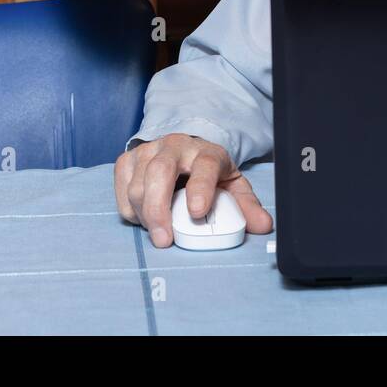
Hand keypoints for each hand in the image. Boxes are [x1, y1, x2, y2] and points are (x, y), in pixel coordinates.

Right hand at [114, 133, 273, 247]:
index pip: (205, 166)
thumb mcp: (232, 185)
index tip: (197, 212)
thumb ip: (246, 206)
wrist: (184, 148)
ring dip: (145, 216)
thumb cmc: (208, 172)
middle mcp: (175, 146)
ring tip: (159, 232)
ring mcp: (148, 151)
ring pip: (137, 185)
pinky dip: (130, 211)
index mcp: (207, 152)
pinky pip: (122, 190)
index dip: (200, 188)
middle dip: (158, 209)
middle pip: (160, 172)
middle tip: (164, 240)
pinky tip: (144, 218)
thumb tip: (263, 226)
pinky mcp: (127, 160)